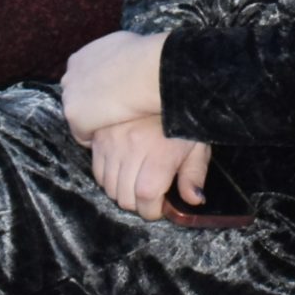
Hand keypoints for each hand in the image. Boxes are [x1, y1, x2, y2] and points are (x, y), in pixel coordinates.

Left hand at [59, 30, 166, 143]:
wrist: (142, 72)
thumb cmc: (141, 57)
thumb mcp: (121, 45)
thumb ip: (111, 55)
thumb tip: (122, 58)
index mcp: (78, 59)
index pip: (81, 80)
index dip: (97, 90)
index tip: (113, 96)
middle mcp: (69, 77)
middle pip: (76, 98)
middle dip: (92, 105)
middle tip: (114, 112)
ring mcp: (69, 97)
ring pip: (78, 116)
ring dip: (94, 122)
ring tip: (115, 125)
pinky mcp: (74, 117)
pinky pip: (82, 134)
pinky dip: (95, 136)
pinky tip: (112, 134)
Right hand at [88, 116, 210, 219]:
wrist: (159, 84)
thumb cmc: (181, 119)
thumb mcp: (196, 145)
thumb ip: (194, 175)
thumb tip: (194, 199)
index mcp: (159, 154)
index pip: (146, 197)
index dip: (152, 210)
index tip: (160, 206)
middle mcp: (132, 149)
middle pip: (125, 197)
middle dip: (138, 203)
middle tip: (150, 193)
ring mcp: (112, 142)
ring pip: (109, 187)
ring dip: (123, 191)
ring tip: (137, 180)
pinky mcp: (99, 137)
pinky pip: (98, 171)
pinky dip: (109, 177)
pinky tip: (123, 169)